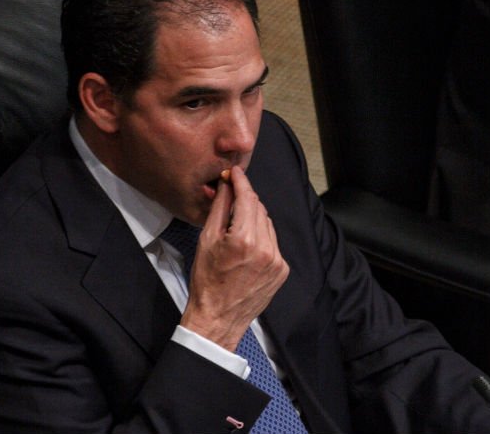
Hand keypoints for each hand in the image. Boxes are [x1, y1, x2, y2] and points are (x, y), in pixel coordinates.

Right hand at [179, 166, 288, 350]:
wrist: (218, 317)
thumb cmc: (207, 281)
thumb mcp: (207, 240)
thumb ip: (221, 209)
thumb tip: (227, 186)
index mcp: (244, 240)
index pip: (248, 198)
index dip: (241, 182)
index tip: (236, 173)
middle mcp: (266, 249)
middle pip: (259, 209)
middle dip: (246, 202)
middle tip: (231, 201)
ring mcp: (277, 261)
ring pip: (268, 225)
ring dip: (254, 221)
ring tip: (236, 232)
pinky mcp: (282, 270)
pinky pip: (273, 243)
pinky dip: (262, 239)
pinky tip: (247, 249)